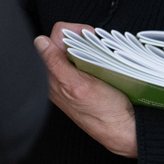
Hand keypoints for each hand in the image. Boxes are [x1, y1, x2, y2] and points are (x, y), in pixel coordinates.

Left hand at [35, 21, 137, 157]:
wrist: (124, 130)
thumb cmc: (105, 114)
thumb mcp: (80, 86)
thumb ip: (56, 64)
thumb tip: (40, 42)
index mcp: (52, 77)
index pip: (55, 37)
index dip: (73, 32)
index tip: (89, 38)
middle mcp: (57, 77)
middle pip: (64, 42)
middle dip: (81, 40)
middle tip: (97, 49)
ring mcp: (70, 79)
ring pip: (75, 50)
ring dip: (89, 48)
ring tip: (101, 58)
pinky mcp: (82, 82)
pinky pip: (84, 60)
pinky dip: (94, 57)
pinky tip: (102, 66)